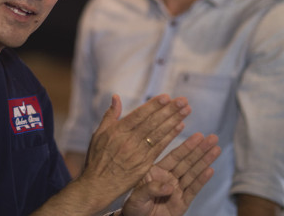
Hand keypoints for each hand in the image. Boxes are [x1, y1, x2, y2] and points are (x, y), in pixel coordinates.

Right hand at [77, 94, 190, 210]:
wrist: (97, 185)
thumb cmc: (97, 158)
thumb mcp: (99, 134)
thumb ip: (110, 115)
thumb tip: (116, 97)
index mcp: (117, 131)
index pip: (139, 115)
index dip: (153, 106)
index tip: (166, 97)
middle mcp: (128, 141)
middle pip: (152, 123)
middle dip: (168, 110)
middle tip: (182, 100)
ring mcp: (137, 153)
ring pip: (158, 134)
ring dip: (174, 121)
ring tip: (186, 110)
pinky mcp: (144, 165)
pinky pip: (160, 148)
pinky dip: (170, 137)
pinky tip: (180, 127)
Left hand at [122, 133, 220, 215]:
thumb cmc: (133, 207)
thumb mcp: (136, 197)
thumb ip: (150, 189)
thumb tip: (169, 187)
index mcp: (154, 171)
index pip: (172, 156)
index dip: (184, 145)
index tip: (194, 134)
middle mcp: (167, 177)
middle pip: (186, 161)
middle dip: (199, 149)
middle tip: (212, 137)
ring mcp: (176, 189)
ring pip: (192, 173)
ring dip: (205, 161)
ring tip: (216, 148)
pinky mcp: (182, 203)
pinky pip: (193, 190)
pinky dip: (202, 180)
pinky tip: (211, 170)